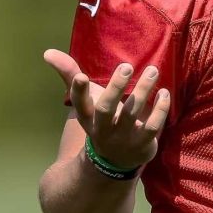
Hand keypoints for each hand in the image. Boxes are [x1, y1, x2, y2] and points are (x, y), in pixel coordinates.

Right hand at [44, 49, 170, 168]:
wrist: (116, 160)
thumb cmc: (101, 120)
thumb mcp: (86, 102)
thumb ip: (70, 76)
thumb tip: (48, 52)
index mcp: (87, 117)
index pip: (79, 104)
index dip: (79, 91)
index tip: (81, 76)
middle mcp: (103, 129)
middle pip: (106, 109)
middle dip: (116, 87)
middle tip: (127, 66)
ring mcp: (123, 138)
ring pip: (132, 113)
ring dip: (143, 90)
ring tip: (153, 70)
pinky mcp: (143, 144)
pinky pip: (153, 126)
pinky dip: (160, 109)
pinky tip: (164, 92)